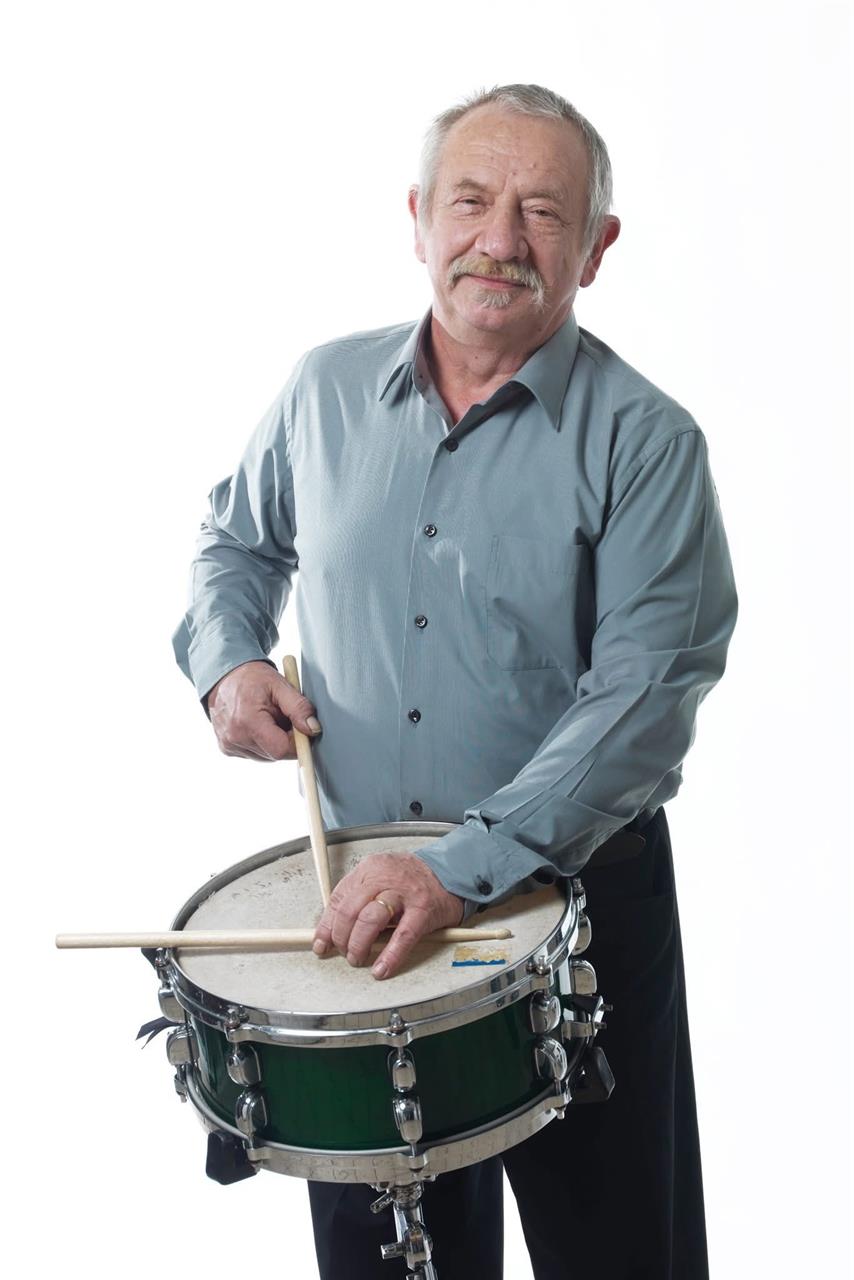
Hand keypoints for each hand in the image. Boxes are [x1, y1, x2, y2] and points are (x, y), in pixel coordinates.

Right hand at [206, 661, 321, 760]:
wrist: (225, 676)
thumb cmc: (251, 678)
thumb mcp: (279, 685)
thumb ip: (299, 707)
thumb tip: (313, 729)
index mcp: (247, 721)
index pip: (281, 749)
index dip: (297, 742)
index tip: (302, 728)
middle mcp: (234, 738)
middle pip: (275, 754)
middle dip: (286, 739)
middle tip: (282, 716)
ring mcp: (229, 745)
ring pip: (267, 756)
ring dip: (274, 740)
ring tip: (268, 718)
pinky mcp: (228, 749)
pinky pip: (256, 753)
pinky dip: (262, 741)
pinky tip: (258, 724)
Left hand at [312, 852, 464, 979]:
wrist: (450, 873)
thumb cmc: (411, 880)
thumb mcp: (380, 879)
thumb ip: (358, 899)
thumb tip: (332, 930)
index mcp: (370, 869)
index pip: (338, 898)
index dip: (327, 926)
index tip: (322, 945)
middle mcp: (385, 877)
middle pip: (350, 910)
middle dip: (341, 937)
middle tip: (344, 953)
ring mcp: (404, 893)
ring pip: (370, 919)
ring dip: (359, 945)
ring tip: (358, 959)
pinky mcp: (423, 909)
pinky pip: (402, 936)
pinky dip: (390, 955)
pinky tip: (382, 968)